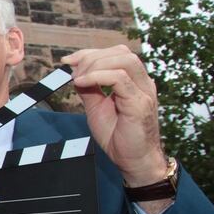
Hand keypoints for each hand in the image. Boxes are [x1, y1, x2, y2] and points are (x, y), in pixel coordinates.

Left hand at [62, 46, 167, 186]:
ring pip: (125, 60)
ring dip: (95, 65)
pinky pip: (120, 79)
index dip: (90, 53)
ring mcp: (144, 91)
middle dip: (92, 57)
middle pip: (121, 52)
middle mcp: (142, 83)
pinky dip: (98, 76)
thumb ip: (90, 89)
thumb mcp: (96, 107)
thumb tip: (76, 73)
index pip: (116, 53)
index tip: (69, 61)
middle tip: (72, 71)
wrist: (133, 160)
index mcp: (134, 81)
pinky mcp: (140, 103)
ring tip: (78, 79)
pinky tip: (82, 83)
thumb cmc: (118, 136)